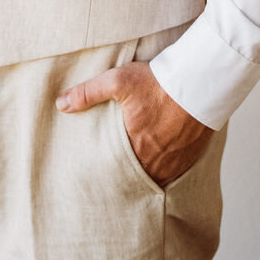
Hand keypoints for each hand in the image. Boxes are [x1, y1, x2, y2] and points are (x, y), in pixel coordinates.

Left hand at [55, 61, 213, 186]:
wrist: (198, 81)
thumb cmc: (157, 82)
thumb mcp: (118, 81)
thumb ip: (87, 93)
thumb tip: (61, 104)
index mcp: (134, 148)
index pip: (114, 172)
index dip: (107, 174)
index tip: (100, 175)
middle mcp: (154, 162)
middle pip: (135, 178)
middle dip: (126, 177)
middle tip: (117, 177)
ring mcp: (174, 163)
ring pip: (155, 178)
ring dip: (147, 174)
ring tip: (138, 170)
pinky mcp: (190, 158)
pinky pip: (174, 174)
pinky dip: (166, 170)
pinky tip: (161, 163)